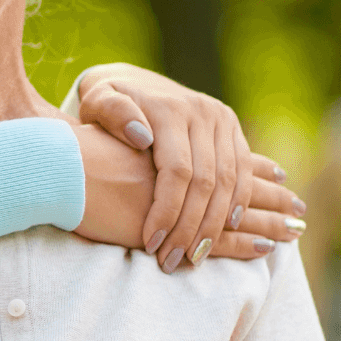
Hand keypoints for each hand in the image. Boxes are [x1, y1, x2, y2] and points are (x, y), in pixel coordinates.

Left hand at [75, 64, 302, 269]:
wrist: (129, 79)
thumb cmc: (104, 99)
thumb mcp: (97, 101)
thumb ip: (112, 114)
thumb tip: (141, 136)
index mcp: (169, 110)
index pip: (177, 172)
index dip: (167, 211)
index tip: (151, 243)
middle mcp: (202, 113)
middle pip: (208, 182)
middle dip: (191, 227)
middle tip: (173, 261)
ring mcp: (221, 119)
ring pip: (231, 182)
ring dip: (216, 224)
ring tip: (194, 256)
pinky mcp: (232, 129)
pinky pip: (243, 173)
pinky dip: (237, 204)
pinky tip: (226, 231)